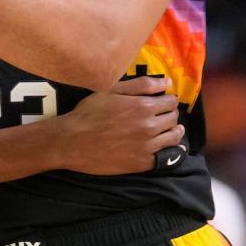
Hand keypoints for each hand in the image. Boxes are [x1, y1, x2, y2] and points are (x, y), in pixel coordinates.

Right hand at [55, 75, 183, 173]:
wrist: (72, 142)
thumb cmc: (89, 113)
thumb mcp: (111, 91)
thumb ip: (141, 85)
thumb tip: (167, 82)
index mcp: (143, 106)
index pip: (171, 102)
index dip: (167, 100)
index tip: (161, 103)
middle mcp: (149, 127)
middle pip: (173, 118)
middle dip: (169, 114)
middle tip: (160, 116)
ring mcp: (146, 147)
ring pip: (173, 137)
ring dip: (173, 131)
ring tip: (165, 130)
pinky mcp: (141, 163)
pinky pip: (165, 157)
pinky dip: (167, 151)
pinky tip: (161, 147)